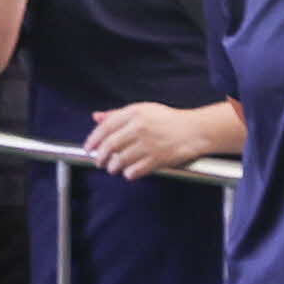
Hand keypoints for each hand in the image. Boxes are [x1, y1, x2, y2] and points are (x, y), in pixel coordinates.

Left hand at [84, 102, 209, 180]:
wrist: (194, 131)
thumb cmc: (167, 120)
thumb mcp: (143, 110)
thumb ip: (118, 114)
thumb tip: (96, 117)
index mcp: (135, 113)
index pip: (105, 127)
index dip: (93, 140)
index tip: (89, 148)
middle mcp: (139, 127)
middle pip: (109, 146)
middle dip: (100, 157)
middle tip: (99, 161)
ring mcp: (148, 144)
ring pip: (119, 161)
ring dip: (113, 167)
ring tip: (113, 168)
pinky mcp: (156, 159)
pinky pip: (133, 171)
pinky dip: (128, 174)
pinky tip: (129, 172)